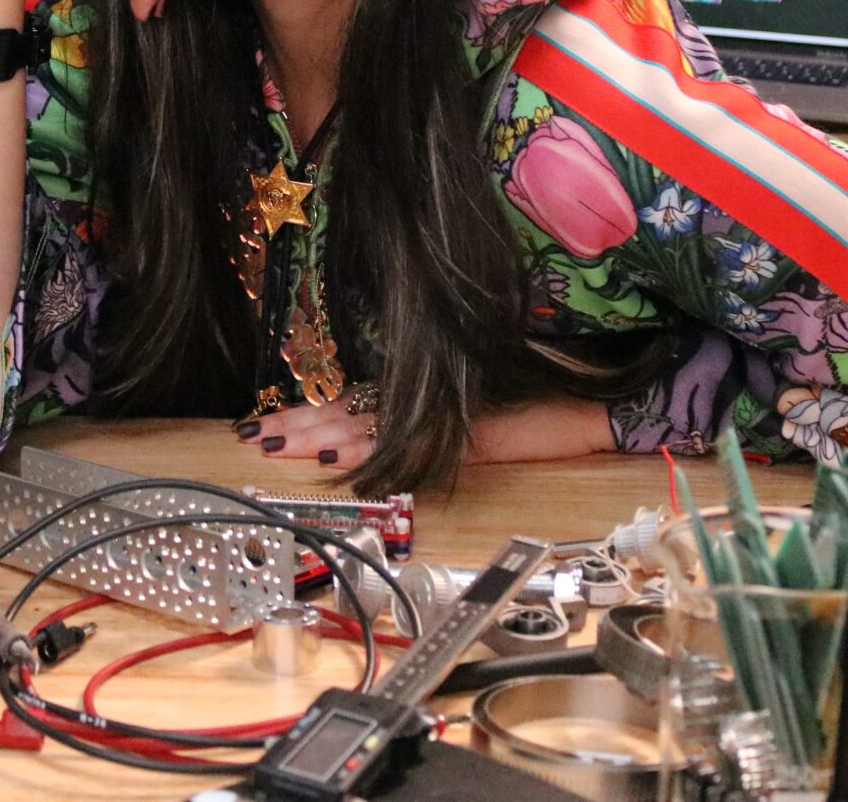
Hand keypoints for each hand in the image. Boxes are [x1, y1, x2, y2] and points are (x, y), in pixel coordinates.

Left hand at [235, 397, 613, 472]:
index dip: (312, 412)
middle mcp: (430, 402)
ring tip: (276, 441)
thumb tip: (375, 445)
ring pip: (369, 422)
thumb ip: (429, 435)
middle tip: (253, 432)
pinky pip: (411, 442)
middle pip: (351, 410)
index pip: (355, 403)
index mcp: (427, 397)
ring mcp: (447, 415)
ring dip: (319, 433)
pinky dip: (374, 446)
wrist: (594, 406)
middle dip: (299, 424)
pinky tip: (340, 451)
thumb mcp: (474, 429)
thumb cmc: (539, 413)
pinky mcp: (469, 433)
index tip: (270, 421)